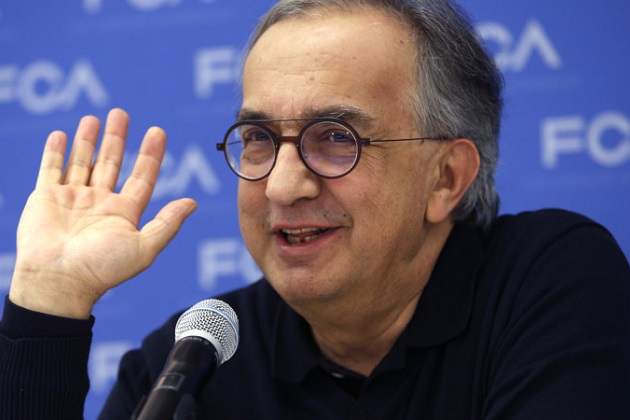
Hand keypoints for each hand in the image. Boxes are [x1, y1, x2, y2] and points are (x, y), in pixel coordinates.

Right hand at [9, 109, 196, 318]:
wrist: (59, 281)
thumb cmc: (103, 269)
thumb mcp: (144, 247)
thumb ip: (167, 223)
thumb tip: (193, 202)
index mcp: (124, 213)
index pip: (142, 177)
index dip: (150, 155)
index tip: (157, 131)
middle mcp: (99, 203)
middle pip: (111, 163)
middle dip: (117, 138)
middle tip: (121, 113)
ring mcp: (72, 199)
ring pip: (82, 161)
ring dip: (88, 140)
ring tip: (94, 118)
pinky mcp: (45, 198)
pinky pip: (51, 169)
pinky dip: (56, 152)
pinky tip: (62, 134)